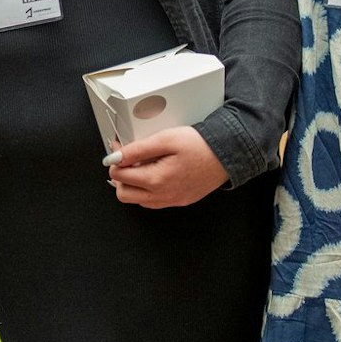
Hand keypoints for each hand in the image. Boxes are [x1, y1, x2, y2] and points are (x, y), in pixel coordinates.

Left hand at [106, 126, 228, 208]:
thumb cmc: (199, 145)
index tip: (119, 147)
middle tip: (127, 159)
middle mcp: (162, 196)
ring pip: (138, 200)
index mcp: (155, 180)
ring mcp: (171, 201)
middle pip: (124, 194)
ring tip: (142, 165)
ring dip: (133, 185)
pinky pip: (154, 202)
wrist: (227, 154)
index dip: (115, 159)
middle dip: (120, 176)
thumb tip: (114, 157)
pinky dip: (147, 190)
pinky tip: (154, 174)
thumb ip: (136, 150)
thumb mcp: (165, 139)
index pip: (118, 175)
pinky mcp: (180, 201)